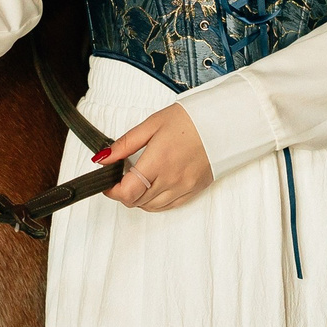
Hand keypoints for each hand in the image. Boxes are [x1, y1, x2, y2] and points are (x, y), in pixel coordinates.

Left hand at [92, 104, 211, 210]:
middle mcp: (171, 179)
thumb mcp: (151, 124)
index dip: (112, 190)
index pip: (127, 192)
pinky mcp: (194, 190)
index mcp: (158, 161)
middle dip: (124, 192)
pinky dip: (156, 201)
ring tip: (138, 179)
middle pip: (137, 201)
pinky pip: (169, 205)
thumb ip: (125, 144)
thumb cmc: (189, 119)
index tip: (108, 182)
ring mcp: (184, 187)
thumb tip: (103, 158)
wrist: (223, 123)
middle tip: (122, 175)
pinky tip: (154, 187)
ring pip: (151, 207)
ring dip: (139, 198)